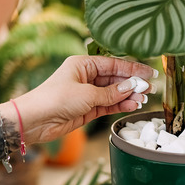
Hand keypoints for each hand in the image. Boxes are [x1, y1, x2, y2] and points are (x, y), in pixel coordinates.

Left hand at [8, 55, 156, 143]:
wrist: (35, 120)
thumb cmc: (54, 99)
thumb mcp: (86, 94)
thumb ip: (111, 93)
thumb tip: (131, 87)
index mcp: (83, 64)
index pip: (113, 64)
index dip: (132, 69)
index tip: (149, 74)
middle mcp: (86, 77)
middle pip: (115, 78)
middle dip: (132, 84)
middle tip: (149, 89)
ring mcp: (86, 93)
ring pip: (113, 93)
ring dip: (128, 96)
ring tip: (143, 100)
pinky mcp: (86, 108)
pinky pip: (108, 104)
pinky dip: (120, 105)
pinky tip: (132, 105)